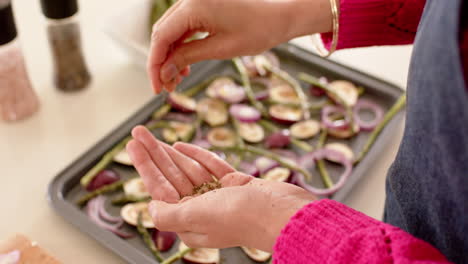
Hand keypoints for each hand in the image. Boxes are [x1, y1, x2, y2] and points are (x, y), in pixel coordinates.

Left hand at [126, 126, 314, 250]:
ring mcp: (219, 196)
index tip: (133, 146)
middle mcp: (202, 209)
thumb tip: (151, 206)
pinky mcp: (236, 185)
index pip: (160, 189)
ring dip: (172, 152)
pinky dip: (197, 156)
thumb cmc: (242, 217)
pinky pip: (211, 168)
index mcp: (189, 221)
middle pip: (171, 177)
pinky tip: (181, 146)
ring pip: (189, 170)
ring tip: (153, 135)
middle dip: (154, 154)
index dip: (145, 166)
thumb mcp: (197, 217)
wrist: (284, 213)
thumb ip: (168, 214)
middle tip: (138, 131)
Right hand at [148, 0, 332, 92]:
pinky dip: (182, 47)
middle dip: (162, 62)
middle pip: (162, 33)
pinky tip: (185, 65)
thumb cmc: (259, 30)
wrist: (282, 15)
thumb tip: (165, 71)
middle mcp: (190, 0)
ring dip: (171, 56)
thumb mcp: (221, 48)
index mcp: (193, 6)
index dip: (155, 64)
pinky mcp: (203, 6)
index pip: (161, 37)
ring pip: (172, 32)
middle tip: (166, 88)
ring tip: (177, 80)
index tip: (157, 87)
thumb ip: (189, 57)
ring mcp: (196, 2)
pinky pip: (184, 28)